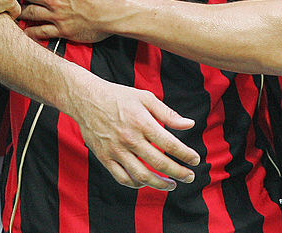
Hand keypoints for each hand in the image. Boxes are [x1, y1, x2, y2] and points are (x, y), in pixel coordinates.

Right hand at [68, 73, 199, 189]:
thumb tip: (190, 124)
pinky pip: (122, 178)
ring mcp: (116, 150)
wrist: (86, 99)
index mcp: (142, 122)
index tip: (196, 160)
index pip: (170, 144)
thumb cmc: (118, 96)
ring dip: (160, 184)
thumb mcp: (145, 98)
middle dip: (179, 173)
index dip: (186, 155)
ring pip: (142, 176)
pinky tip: (146, 183)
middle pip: (159, 163)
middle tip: (190, 176)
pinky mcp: (105, 158)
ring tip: (172, 185)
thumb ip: (168, 114)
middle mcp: (130, 138)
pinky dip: (137, 184)